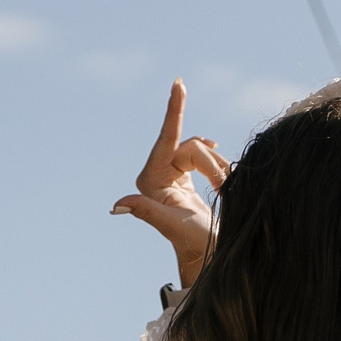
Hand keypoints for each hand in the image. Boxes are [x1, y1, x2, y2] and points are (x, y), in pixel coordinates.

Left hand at [112, 80, 229, 288]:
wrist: (207, 256)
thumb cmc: (193, 243)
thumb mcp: (173, 226)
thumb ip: (146, 211)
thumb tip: (117, 206)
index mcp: (150, 181)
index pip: (166, 139)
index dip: (174, 111)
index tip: (179, 84)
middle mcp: (156, 175)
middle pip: (189, 147)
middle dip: (210, 162)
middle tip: (222, 185)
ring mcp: (170, 174)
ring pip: (199, 152)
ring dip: (215, 168)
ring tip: (222, 189)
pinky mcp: (183, 177)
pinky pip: (203, 158)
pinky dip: (216, 166)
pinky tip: (222, 177)